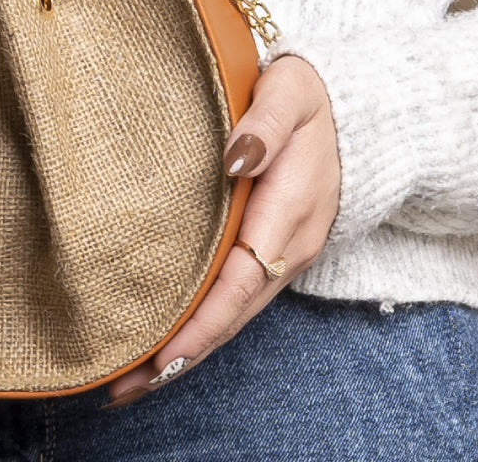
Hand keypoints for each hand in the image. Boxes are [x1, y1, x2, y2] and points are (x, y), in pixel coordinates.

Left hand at [105, 55, 340, 406]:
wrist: (354, 109)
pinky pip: (239, 297)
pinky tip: (172, 339)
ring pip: (236, 312)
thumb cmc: (307, 95)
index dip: (203, 320)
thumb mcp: (290, 92)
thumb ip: (264, 124)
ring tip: (134, 378)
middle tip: (123, 385)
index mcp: (290, 208)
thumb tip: (235, 158)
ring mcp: (285, 252)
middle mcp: (290, 243)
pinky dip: (206, 325)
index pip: (241, 278)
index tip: (162, 352)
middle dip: (184, 352)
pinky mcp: (275, 250)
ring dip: (191, 347)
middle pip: (235, 311)